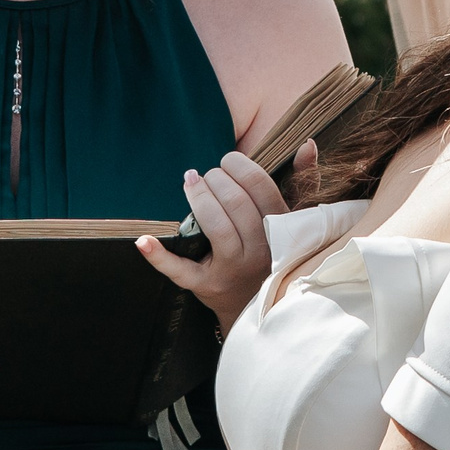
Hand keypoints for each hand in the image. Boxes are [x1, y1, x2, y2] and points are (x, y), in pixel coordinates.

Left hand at [135, 149, 297, 332]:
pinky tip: (143, 241)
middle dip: (217, 179)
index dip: (241, 167)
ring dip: (198, 196)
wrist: (256, 304)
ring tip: (191, 182)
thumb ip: (301, 181)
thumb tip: (306, 144)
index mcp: (283, 232)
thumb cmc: (273, 251)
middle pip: (236, 203)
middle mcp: (261, 252)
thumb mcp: (292, 220)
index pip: (262, 189)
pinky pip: (180, 271)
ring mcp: (232, 270)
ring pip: (214, 226)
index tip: (229, 161)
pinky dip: (159, 257)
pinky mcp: (206, 286)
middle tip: (209, 175)